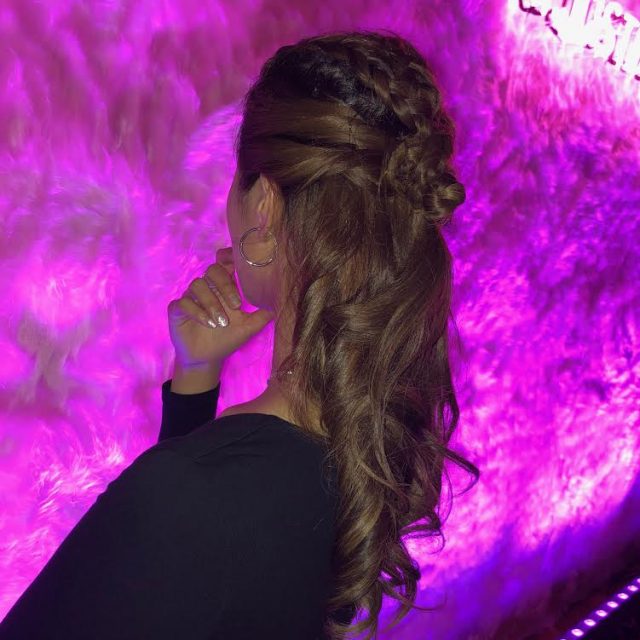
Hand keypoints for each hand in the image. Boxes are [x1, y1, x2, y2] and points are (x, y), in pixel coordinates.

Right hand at [167, 246, 274, 366]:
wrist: (207, 359)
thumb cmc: (228, 339)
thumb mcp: (248, 328)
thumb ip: (262, 316)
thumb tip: (279, 306)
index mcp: (224, 287)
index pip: (225, 263)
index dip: (229, 256)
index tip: (239, 262)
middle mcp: (207, 288)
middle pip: (213, 270)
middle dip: (225, 285)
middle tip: (236, 305)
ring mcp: (191, 297)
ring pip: (197, 285)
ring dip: (212, 303)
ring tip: (222, 322)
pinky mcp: (178, 310)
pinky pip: (183, 303)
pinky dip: (198, 312)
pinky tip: (209, 323)